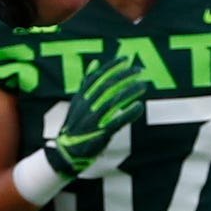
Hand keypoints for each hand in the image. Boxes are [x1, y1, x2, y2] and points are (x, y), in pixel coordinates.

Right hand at [47, 58, 149, 177]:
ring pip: (113, 101)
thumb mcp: (78, 101)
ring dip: (129, 92)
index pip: (97, 77)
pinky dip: (129, 114)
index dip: (112, 67)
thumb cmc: (76, 124)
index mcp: (81, 97)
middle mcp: (86, 106)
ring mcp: (93, 120)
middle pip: (107, 86)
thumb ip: (86, 83)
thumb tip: (95, 63)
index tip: (126, 59)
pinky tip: (139, 106)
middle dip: (124, 76)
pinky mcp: (101, 133)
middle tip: (139, 70)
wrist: (68, 151)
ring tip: (142, 85)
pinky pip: (117, 121)